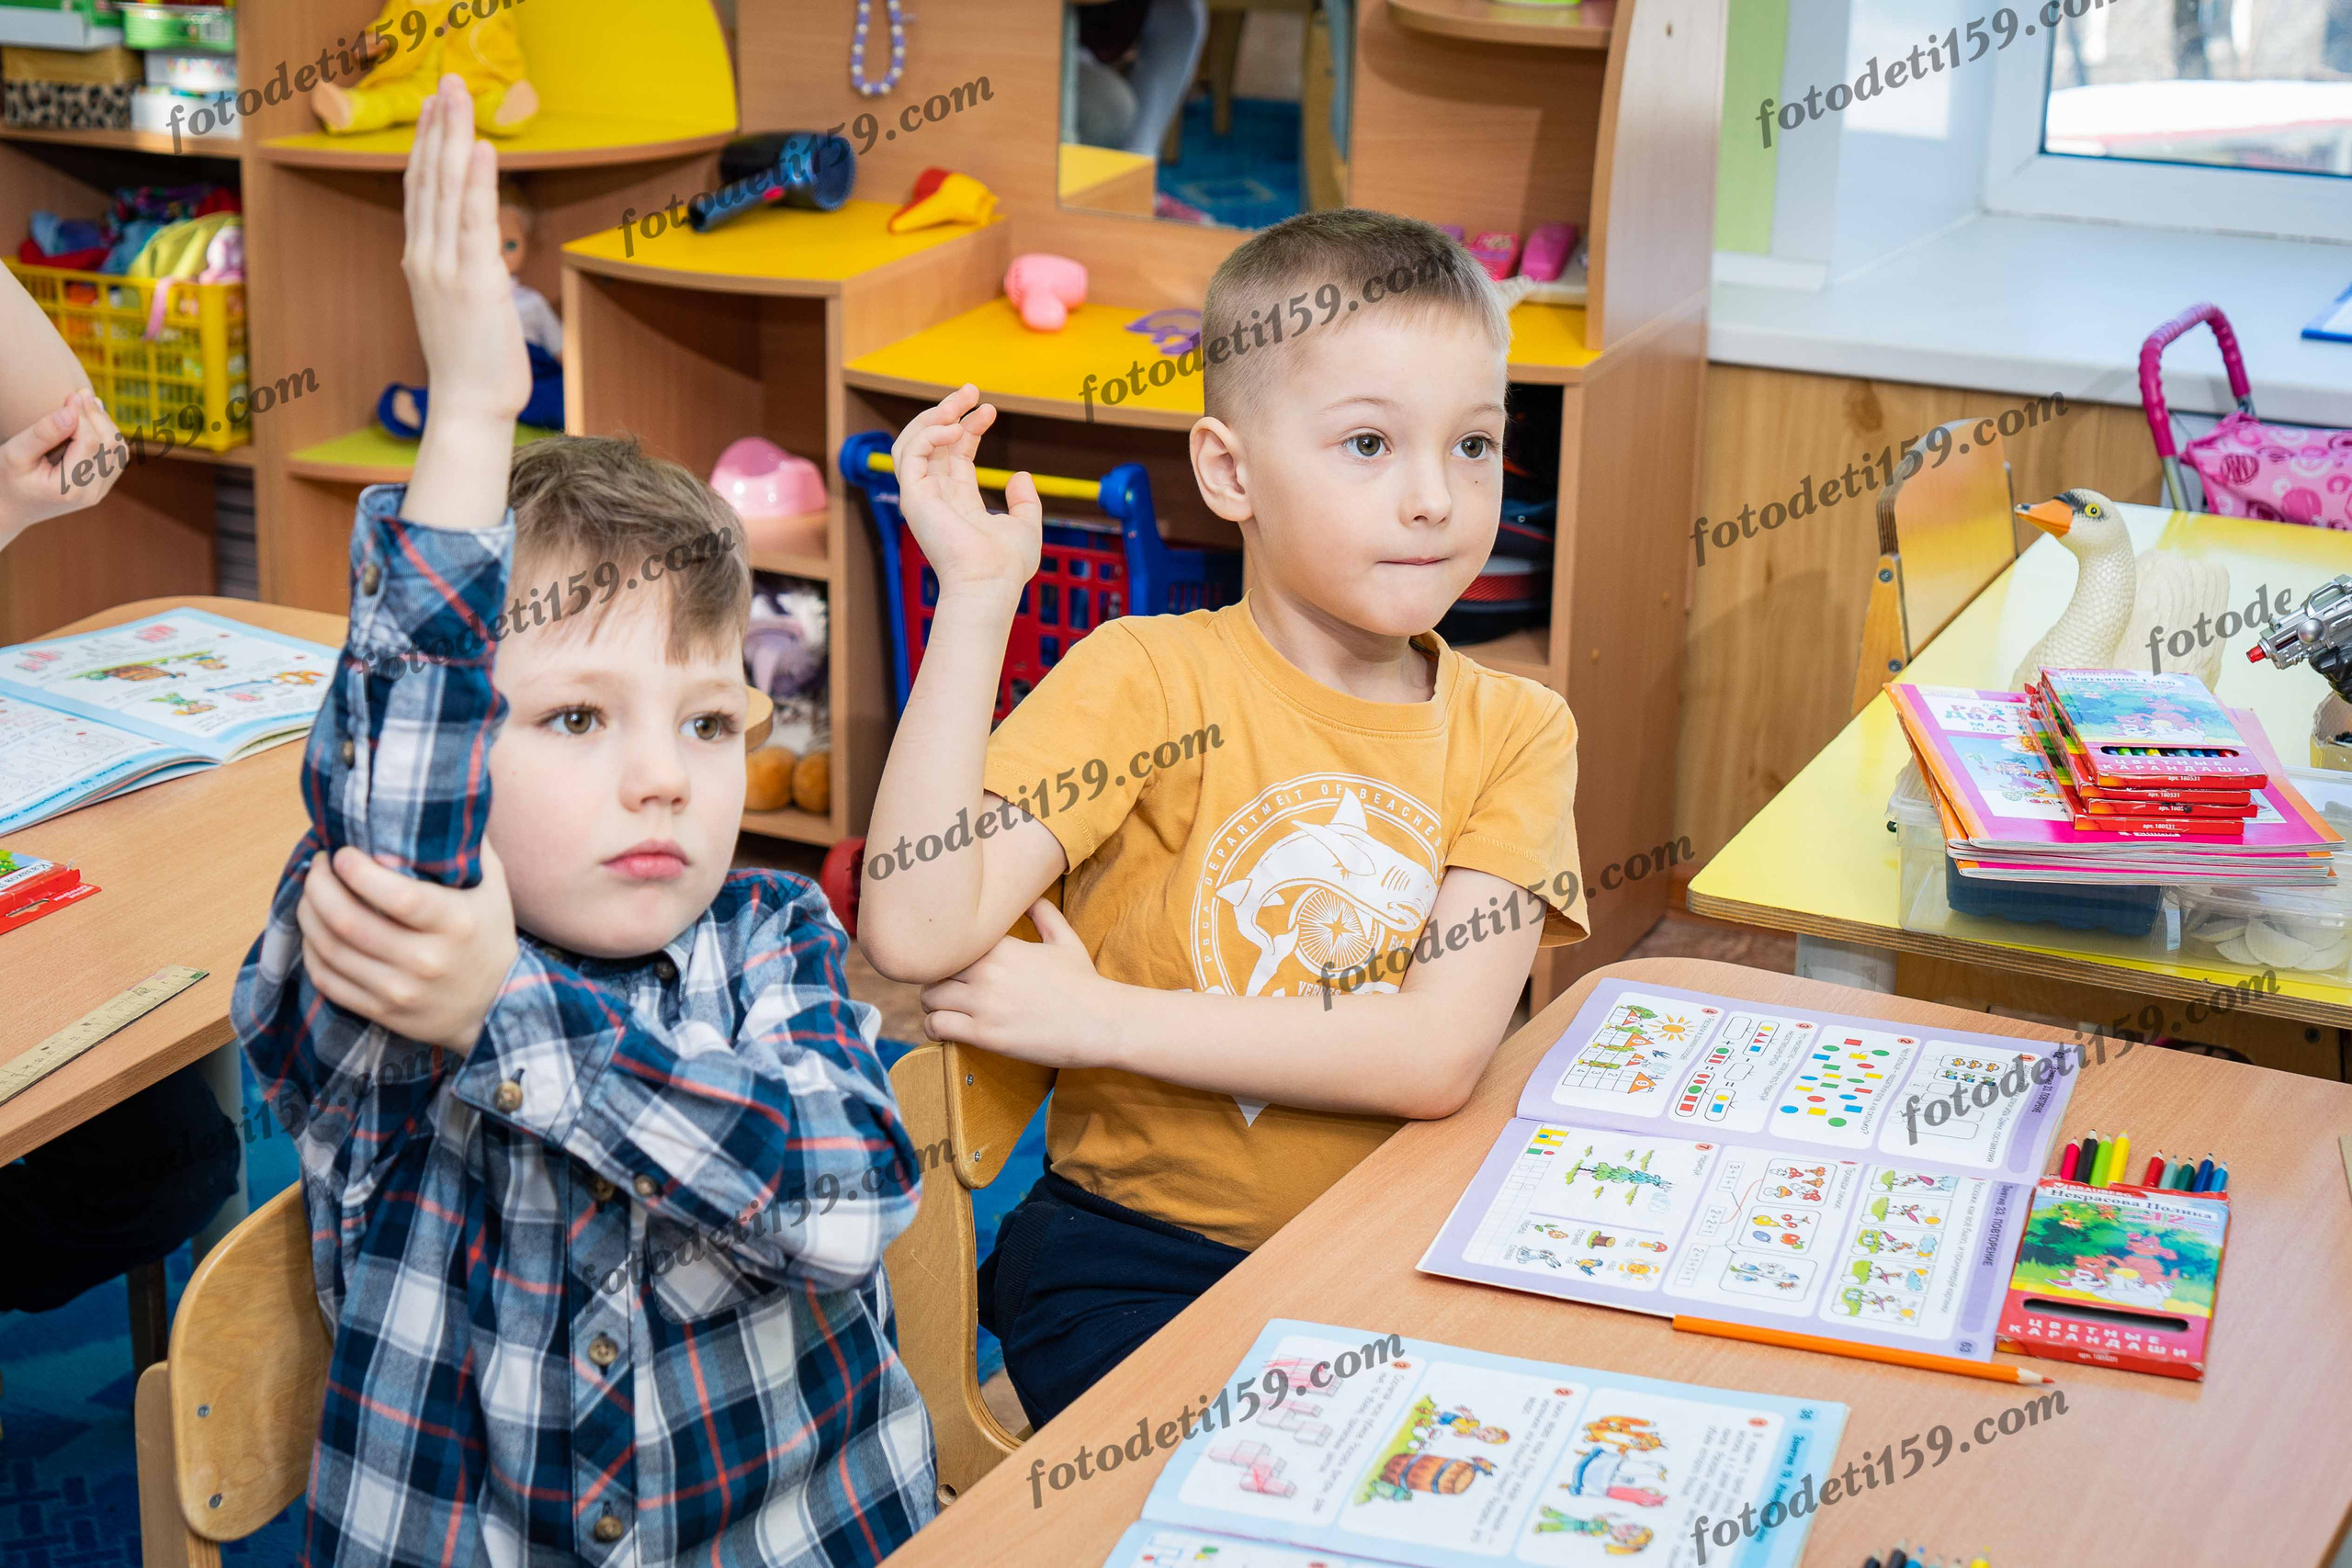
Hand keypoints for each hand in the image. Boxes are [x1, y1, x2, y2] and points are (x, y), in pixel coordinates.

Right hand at [0, 391, 123, 545]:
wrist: (9, 508)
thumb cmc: (7, 478)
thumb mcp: (15, 454)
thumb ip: (42, 433)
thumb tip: (71, 409)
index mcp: (70, 488)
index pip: (91, 443)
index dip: (84, 415)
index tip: (71, 394)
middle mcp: (92, 493)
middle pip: (110, 446)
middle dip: (97, 416)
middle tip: (81, 393)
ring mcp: (99, 492)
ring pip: (119, 451)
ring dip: (106, 424)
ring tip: (86, 403)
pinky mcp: (101, 487)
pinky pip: (116, 457)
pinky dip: (108, 436)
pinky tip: (91, 419)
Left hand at [296, 840, 519, 1050]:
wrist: (495, 1006)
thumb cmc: (488, 935)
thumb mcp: (493, 887)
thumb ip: (469, 844)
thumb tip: (441, 798)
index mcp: (456, 923)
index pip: (397, 896)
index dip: (357, 871)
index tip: (342, 854)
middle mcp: (428, 961)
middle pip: (349, 921)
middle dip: (319, 886)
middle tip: (319, 866)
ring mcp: (401, 991)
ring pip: (331, 950)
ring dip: (308, 914)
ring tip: (311, 892)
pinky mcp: (382, 1012)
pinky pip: (327, 980)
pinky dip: (312, 950)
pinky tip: (315, 931)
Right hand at [401, 75, 530, 426]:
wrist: (467, 406)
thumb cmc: (470, 361)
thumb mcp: (458, 304)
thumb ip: (460, 267)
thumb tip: (474, 248)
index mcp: (420, 259)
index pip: (419, 189)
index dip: (425, 143)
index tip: (433, 105)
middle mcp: (425, 256)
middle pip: (428, 177)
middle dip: (438, 125)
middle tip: (446, 81)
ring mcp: (445, 267)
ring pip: (445, 189)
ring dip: (453, 137)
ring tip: (459, 96)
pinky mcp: (473, 280)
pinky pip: (473, 220)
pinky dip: (476, 181)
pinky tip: (480, 147)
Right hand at [889, 383, 1041, 595]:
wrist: (990, 582)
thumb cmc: (1006, 565)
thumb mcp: (1026, 526)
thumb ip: (1024, 501)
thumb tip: (1020, 474)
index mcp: (958, 501)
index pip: (955, 453)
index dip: (970, 427)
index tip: (989, 410)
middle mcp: (936, 496)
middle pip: (934, 442)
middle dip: (950, 411)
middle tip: (971, 390)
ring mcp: (922, 496)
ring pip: (914, 442)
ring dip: (934, 416)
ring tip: (959, 400)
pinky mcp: (913, 496)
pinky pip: (909, 453)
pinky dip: (927, 434)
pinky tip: (951, 427)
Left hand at [918, 899, 1120, 1066]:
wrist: (1100, 1023)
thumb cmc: (1084, 983)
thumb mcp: (1065, 940)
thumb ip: (1043, 914)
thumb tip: (1029, 895)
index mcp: (1002, 946)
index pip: (949, 941)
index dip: (944, 952)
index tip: (948, 962)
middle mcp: (988, 971)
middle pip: (933, 968)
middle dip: (935, 978)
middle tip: (945, 987)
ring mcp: (984, 1004)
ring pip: (929, 997)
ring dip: (932, 1004)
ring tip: (944, 1008)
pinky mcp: (985, 1034)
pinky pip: (937, 1026)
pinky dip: (934, 1028)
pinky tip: (946, 1029)